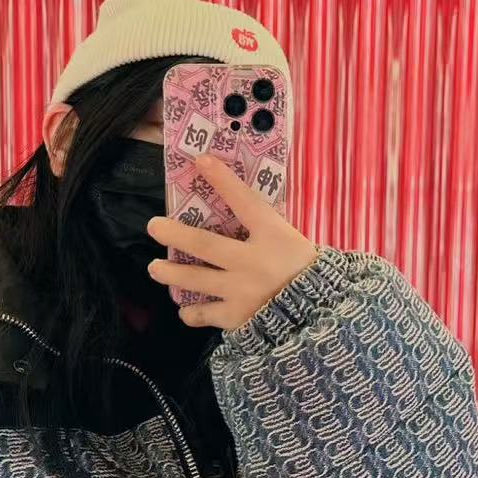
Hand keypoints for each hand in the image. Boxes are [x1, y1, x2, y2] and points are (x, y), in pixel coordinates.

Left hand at [145, 153, 320, 330]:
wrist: (324, 317)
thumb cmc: (313, 275)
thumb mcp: (298, 244)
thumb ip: (271, 233)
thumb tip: (243, 219)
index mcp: (274, 237)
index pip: (244, 201)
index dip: (222, 180)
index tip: (200, 160)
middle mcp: (253, 261)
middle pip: (205, 244)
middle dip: (176, 233)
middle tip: (153, 225)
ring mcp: (242, 291)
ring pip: (197, 280)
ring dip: (172, 273)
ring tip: (154, 268)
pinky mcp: (237, 317)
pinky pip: (206, 315)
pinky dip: (193, 313)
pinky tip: (186, 310)